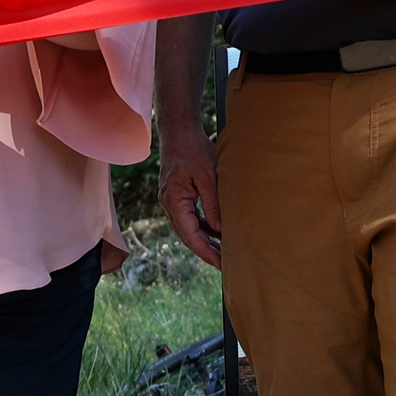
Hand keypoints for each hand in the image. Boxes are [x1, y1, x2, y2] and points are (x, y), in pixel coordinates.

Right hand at [159, 123, 223, 267]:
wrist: (179, 131)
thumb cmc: (193, 149)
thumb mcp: (208, 177)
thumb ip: (213, 204)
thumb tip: (220, 230)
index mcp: (174, 201)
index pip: (190, 235)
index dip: (206, 252)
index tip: (222, 264)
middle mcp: (169, 204)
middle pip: (187, 236)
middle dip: (206, 251)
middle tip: (226, 264)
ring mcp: (172, 200)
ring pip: (189, 227)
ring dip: (205, 240)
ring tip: (224, 251)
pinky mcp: (178, 195)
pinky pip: (190, 216)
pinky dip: (203, 226)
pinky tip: (217, 232)